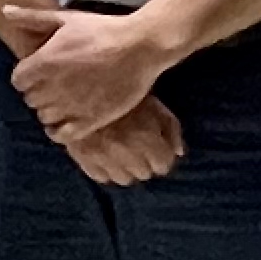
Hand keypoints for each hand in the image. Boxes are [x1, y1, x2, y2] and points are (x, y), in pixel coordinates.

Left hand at [0, 4, 175, 140]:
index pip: (18, 80)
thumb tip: (5, 10)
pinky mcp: (90, 121)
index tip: (39, 72)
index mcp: (44, 62)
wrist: (140, 47)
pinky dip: (59, 131)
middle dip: (38, 92)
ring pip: (44, 117)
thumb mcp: (65, 19)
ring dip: (49, 110)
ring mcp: (71, 106)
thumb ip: (32, 17)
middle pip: (30, 99)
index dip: (26, 76)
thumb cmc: (102, 30)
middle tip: (52, 86)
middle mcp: (53, 87)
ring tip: (62, 102)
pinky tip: (66, 122)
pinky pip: (62, 135)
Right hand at [62, 100, 183, 185]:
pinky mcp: (81, 156)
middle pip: (144, 173)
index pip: (162, 165)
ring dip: (126, 169)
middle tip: (139, 148)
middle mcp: (123, 150)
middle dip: (145, 162)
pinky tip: (107, 155)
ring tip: (123, 153)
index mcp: (144, 136)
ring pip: (122, 179)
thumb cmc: (126, 91)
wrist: (83, 81)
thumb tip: (179, 153)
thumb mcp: (154, 104)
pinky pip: (100, 176)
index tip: (157, 149)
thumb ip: (171, 128)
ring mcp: (100, 155)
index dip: (162, 157)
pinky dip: (106, 169)